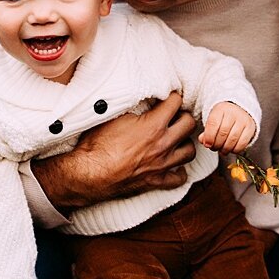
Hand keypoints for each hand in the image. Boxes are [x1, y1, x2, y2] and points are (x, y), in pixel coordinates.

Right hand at [32, 92, 197, 210]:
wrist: (89, 174)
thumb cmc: (97, 144)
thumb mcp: (114, 116)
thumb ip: (135, 108)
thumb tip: (142, 102)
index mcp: (154, 125)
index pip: (176, 102)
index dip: (172, 97)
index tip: (168, 98)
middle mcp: (163, 144)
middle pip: (189, 124)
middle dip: (183, 116)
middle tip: (174, 116)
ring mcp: (162, 164)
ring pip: (190, 151)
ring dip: (184, 142)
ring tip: (176, 139)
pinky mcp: (156, 181)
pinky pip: (179, 178)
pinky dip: (179, 171)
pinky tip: (173, 164)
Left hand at [200, 102, 256, 152]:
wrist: (240, 111)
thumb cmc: (223, 118)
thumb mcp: (213, 121)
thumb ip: (206, 132)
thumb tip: (203, 141)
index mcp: (221, 109)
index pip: (213, 124)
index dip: (209, 137)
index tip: (207, 144)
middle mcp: (233, 113)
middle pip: (223, 133)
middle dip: (216, 145)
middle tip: (214, 148)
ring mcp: (243, 120)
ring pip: (232, 140)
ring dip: (225, 149)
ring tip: (221, 150)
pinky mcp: (251, 128)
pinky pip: (242, 144)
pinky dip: (235, 150)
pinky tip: (231, 149)